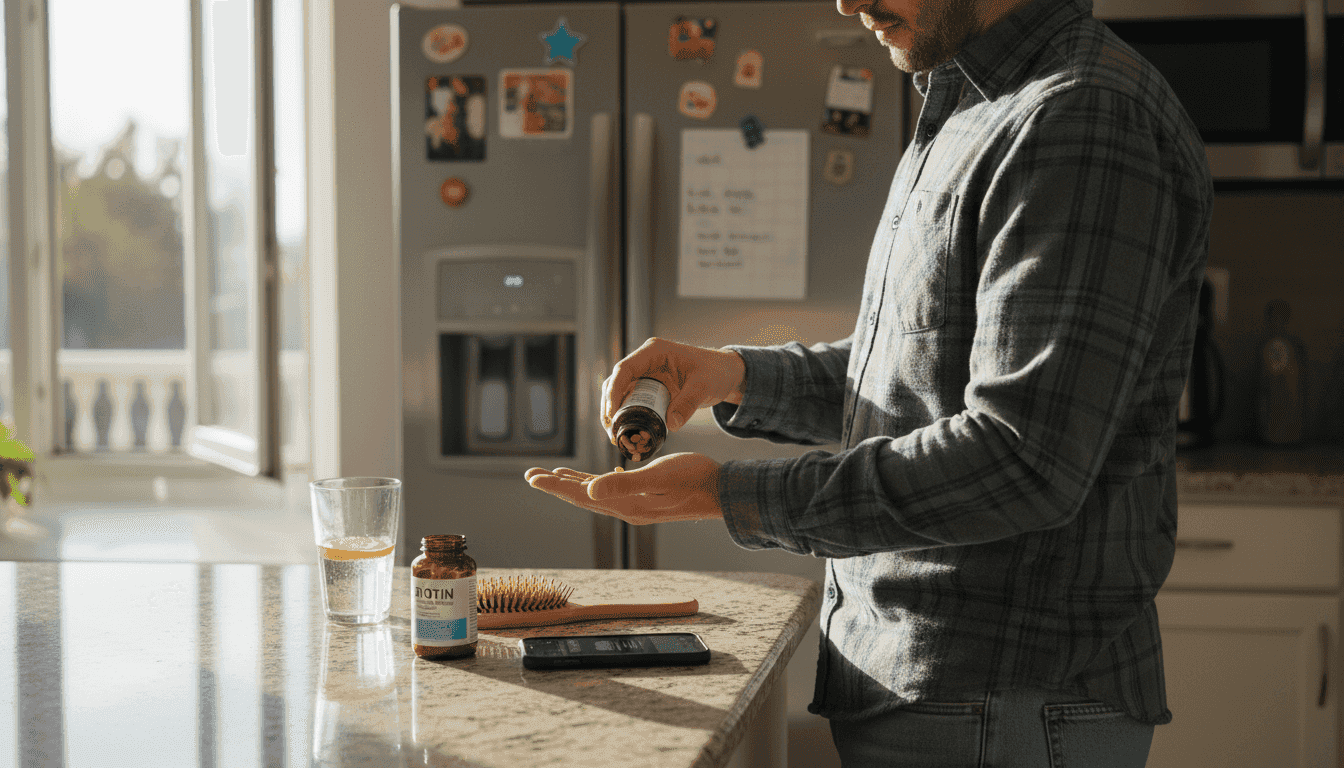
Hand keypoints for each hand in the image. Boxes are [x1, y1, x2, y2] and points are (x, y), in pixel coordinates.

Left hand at [524, 453, 722, 524]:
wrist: (721, 490)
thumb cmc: (694, 479)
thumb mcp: (658, 477)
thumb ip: (624, 484)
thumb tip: (589, 490)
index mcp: (626, 505)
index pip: (582, 496)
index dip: (555, 487)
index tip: (532, 477)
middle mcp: (626, 508)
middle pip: (581, 496)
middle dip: (554, 486)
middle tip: (529, 474)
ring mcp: (634, 504)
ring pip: (593, 493)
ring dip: (569, 484)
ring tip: (548, 475)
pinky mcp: (642, 496)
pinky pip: (609, 489)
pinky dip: (592, 481)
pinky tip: (585, 477)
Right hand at [602, 337, 745, 434]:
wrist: (725, 374)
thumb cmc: (716, 372)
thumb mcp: (704, 386)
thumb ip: (688, 403)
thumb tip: (671, 425)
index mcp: (654, 352)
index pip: (624, 369)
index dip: (614, 392)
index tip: (612, 415)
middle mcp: (645, 361)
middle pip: (616, 382)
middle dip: (609, 407)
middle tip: (611, 432)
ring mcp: (645, 374)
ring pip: (620, 393)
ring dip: (614, 414)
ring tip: (615, 437)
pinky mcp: (649, 388)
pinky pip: (632, 401)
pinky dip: (627, 416)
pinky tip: (627, 433)